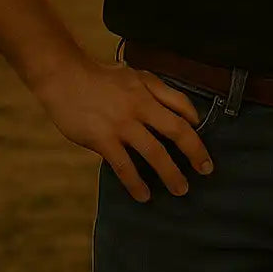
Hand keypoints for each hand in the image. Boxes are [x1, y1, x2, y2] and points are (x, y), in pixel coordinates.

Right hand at [32, 58, 212, 202]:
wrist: (65, 79)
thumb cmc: (103, 77)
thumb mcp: (137, 76)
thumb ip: (161, 91)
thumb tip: (185, 112)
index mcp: (150, 93)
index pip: (183, 109)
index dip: (197, 125)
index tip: (203, 140)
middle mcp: (140, 109)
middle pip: (176, 131)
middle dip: (195, 152)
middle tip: (207, 170)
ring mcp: (121, 126)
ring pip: (153, 152)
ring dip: (170, 172)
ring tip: (181, 189)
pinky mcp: (101, 140)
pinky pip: (123, 165)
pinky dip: (135, 182)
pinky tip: (143, 195)